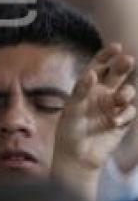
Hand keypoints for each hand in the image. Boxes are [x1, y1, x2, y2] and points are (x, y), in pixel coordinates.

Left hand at [54, 44, 136, 187]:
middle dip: (123, 66)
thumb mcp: (72, 107)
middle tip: (128, 60)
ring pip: (127, 92)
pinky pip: (130, 112)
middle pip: (117, 74)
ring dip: (126, 92)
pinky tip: (114, 121)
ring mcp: (113, 106)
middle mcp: (102, 93)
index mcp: (88, 86)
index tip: (116, 45)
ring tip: (120, 97)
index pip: (99, 66)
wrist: (77, 154)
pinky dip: (124, 114)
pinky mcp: (122, 121)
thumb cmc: (69, 129)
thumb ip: (82, 90)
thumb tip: (93, 72)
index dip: (107, 55)